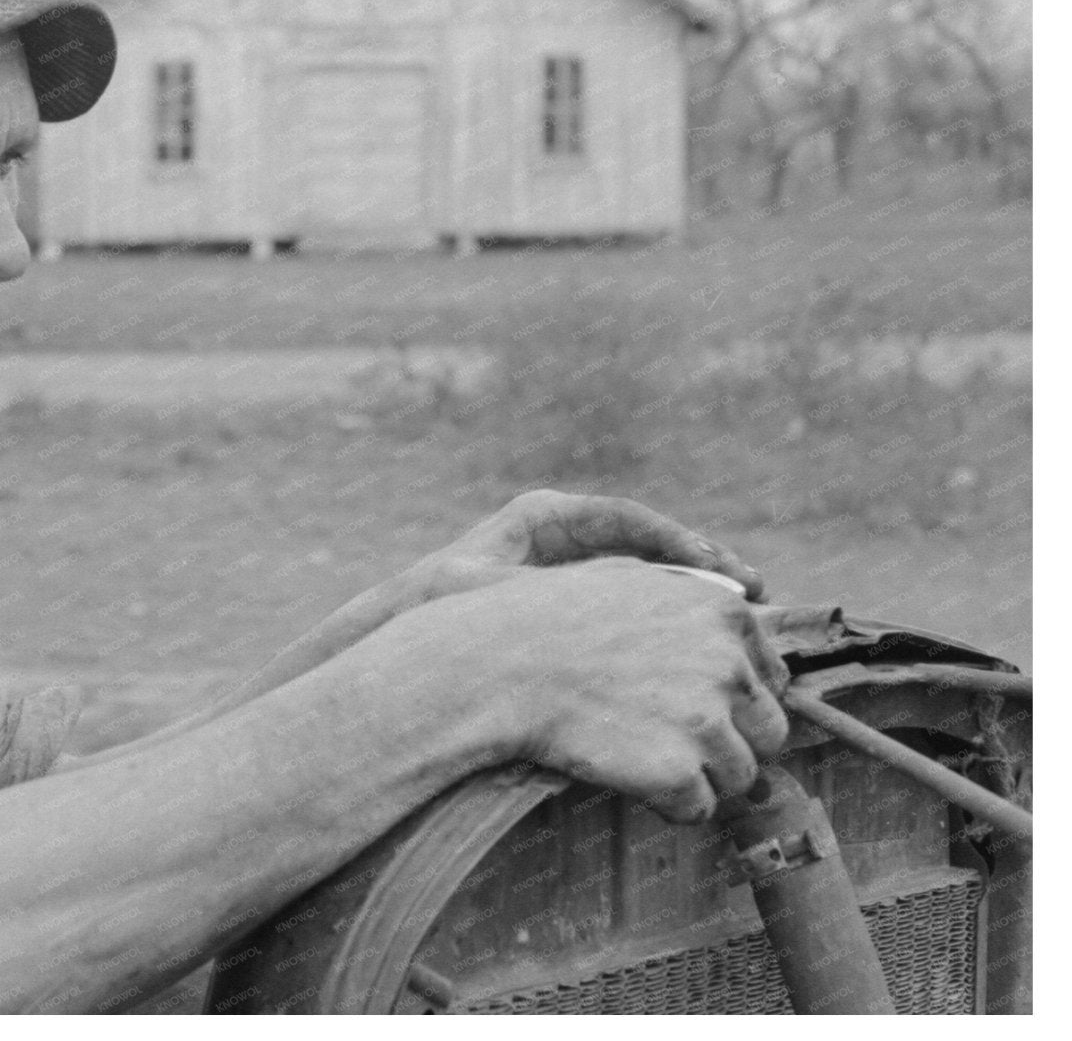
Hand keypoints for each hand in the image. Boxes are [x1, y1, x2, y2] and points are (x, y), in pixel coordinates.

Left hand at [405, 489, 764, 604]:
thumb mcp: (472, 591)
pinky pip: (639, 605)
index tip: (717, 567)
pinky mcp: (584, 601)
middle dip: (702, 565)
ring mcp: (579, 567)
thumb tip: (590, 594)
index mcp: (543, 517)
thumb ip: (526, 590)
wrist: (411, 633)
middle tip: (752, 592)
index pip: (624, 520)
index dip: (676, 540)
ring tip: (748, 616)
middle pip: (649, 543)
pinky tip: (706, 646)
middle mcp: (567, 535)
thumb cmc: (435, 610)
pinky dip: (672, 619)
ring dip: (696, 595)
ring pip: (651, 574)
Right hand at [427, 558, 790, 822]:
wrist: (495, 665)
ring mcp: (705, 718)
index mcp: (725, 612)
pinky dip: (668, 805)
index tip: (682, 703)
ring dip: (699, 778)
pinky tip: (627, 776)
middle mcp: (727, 662)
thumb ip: (697, 599)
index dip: (730, 700)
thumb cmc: (554, 620)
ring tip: (642, 757)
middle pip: (769, 732)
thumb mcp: (632, 582)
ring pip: (741, 777)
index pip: (772, 679)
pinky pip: (699, 809)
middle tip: (667, 740)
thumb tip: (751, 603)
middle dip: (727, 744)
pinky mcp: (677, 770)